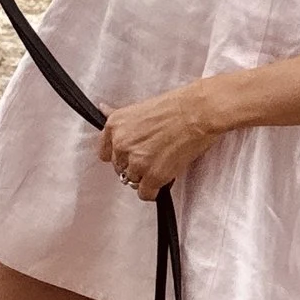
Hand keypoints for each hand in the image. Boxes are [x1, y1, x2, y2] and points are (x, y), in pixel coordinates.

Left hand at [97, 80, 228, 200]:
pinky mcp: (153, 176)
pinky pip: (145, 193)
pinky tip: (163, 181)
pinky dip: (153, 191)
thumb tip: (102, 109)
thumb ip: (118, 116)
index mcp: (114, 126)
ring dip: (145, 177)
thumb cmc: (174, 106)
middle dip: (134, 166)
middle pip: (120, 168)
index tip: (130, 156)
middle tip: (151, 158)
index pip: (105, 153)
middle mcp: (121, 144)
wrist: (197, 112)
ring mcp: (136, 161)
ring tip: (161, 166)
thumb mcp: (138, 107)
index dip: (120, 156)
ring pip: (132, 181)